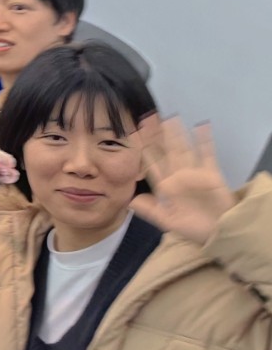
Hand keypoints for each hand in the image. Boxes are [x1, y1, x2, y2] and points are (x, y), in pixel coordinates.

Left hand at [130, 117, 234, 247]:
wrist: (219, 233)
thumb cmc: (193, 228)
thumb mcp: (168, 221)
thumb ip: (150, 210)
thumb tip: (129, 201)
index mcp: (164, 185)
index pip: (150, 163)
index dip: (143, 149)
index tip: (133, 132)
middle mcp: (177, 175)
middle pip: (165, 151)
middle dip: (157, 135)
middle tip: (148, 116)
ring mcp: (194, 172)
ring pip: (183, 149)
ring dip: (177, 134)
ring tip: (170, 117)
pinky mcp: (211, 173)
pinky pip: (207, 154)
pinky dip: (205, 141)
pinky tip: (201, 126)